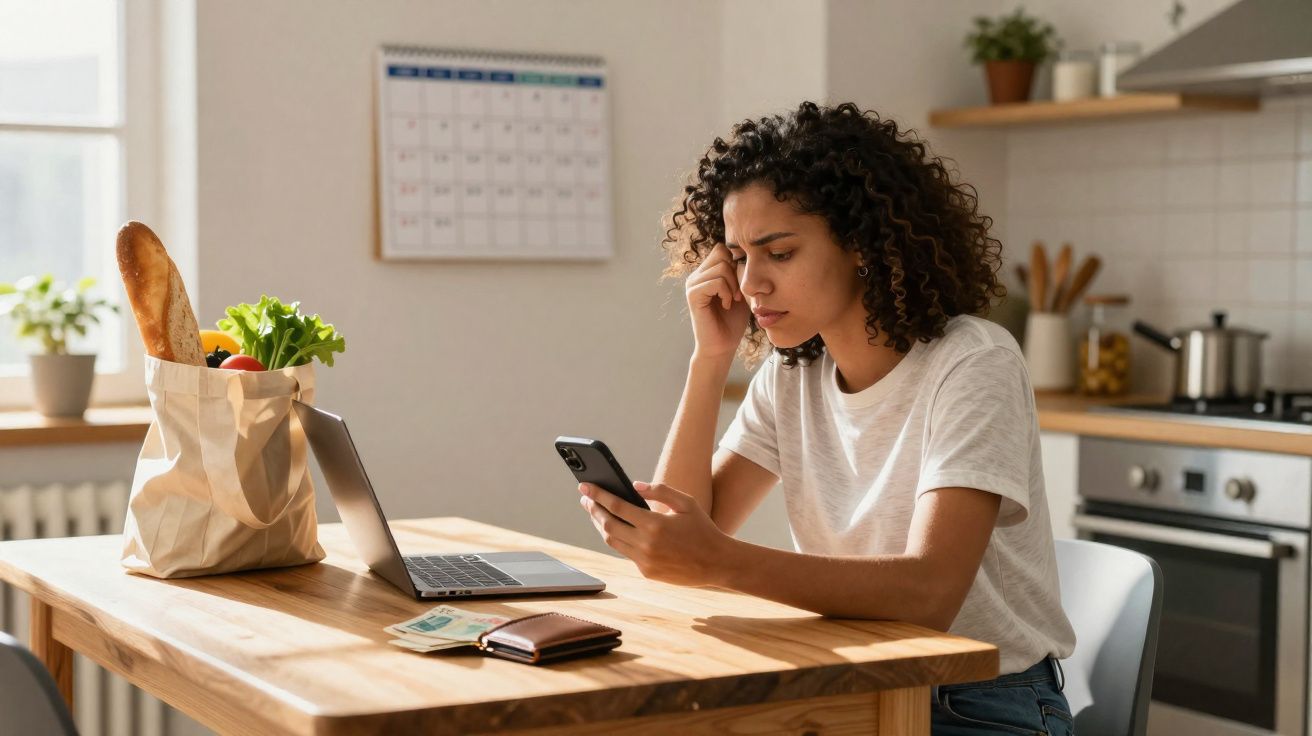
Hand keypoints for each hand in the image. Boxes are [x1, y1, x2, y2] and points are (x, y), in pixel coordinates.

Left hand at [577, 481, 729, 586]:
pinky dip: (618, 539)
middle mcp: (646, 544)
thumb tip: (634, 486)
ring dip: (600, 525)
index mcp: (655, 524)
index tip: (584, 486)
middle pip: (608, 524)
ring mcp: (644, 561)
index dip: (598, 495)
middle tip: (586, 498)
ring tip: (596, 512)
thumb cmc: (702, 529)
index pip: (616, 506)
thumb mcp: (686, 503)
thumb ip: (660, 490)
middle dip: (593, 509)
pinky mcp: (646, 572)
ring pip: (612, 541)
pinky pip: (626, 553)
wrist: (717, 563)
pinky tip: (615, 529)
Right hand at [685, 243, 750, 360]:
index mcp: (707, 272)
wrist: (722, 346)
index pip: (722, 248)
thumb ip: (740, 271)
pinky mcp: (693, 295)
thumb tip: (745, 253)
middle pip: (722, 253)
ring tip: (732, 300)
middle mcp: (697, 275)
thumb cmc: (733, 321)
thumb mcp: (741, 291)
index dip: (737, 262)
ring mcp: (693, 284)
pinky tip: (726, 304)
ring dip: (733, 285)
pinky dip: (726, 292)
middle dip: (736, 272)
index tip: (742, 284)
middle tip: (738, 293)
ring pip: (720, 267)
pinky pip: (715, 281)